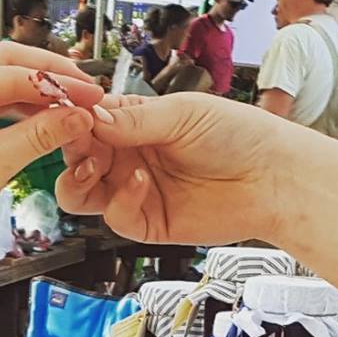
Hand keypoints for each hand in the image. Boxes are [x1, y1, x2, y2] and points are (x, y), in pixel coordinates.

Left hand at [0, 45, 106, 260]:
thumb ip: (40, 135)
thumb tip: (80, 116)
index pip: (11, 73)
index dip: (57, 83)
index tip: (92, 94)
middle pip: (7, 64)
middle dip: (49, 76)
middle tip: (88, 91)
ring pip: (4, 83)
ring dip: (40, 92)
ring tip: (75, 106)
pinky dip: (26, 111)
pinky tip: (51, 119)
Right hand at [54, 91, 292, 243]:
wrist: (272, 178)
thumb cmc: (239, 135)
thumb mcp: (182, 114)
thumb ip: (134, 119)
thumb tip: (91, 117)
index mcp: (135, 123)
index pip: (87, 121)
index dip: (72, 119)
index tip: (64, 115)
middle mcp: (130, 156)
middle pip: (76, 157)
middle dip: (70, 149)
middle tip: (78, 142)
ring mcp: (135, 191)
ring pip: (82, 192)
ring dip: (77, 179)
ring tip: (92, 167)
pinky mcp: (148, 223)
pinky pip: (115, 216)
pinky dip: (120, 200)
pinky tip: (141, 183)